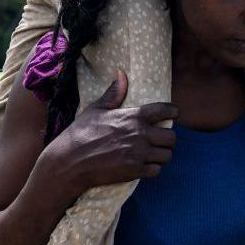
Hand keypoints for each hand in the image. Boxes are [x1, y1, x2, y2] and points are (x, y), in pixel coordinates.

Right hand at [44, 69, 177, 189]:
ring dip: (162, 155)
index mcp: (133, 116)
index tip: (174, 114)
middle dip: (168, 139)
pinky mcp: (135, 171)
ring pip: (167, 155)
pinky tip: (144, 165)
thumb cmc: (81, 133)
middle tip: (160, 140)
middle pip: (172, 137)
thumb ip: (113, 93)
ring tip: (153, 153)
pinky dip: (152, 169)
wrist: (71, 162)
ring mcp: (139, 154)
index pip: (165, 110)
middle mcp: (140, 134)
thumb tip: (121, 73)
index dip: (173, 112)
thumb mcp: (96, 109)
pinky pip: (157, 170)